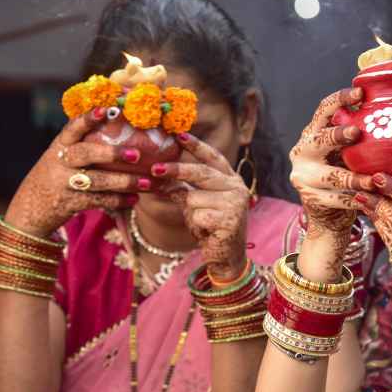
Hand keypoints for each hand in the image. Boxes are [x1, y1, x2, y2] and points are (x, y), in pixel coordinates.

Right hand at [5, 108, 151, 236]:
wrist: (30, 209)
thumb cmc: (56, 176)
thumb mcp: (62, 155)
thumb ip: (83, 142)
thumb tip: (115, 118)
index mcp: (60, 145)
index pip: (73, 127)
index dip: (89, 118)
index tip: (107, 109)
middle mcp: (60, 161)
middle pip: (85, 153)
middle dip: (111, 153)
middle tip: (137, 154)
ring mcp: (64, 182)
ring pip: (97, 181)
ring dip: (124, 182)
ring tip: (147, 183)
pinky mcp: (70, 202)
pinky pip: (98, 201)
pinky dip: (118, 200)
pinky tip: (134, 199)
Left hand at [153, 133, 248, 280]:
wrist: (227, 257)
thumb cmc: (211, 227)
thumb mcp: (197, 204)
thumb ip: (186, 188)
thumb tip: (160, 173)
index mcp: (232, 180)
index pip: (213, 157)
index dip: (196, 145)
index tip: (178, 134)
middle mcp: (237, 188)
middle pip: (201, 172)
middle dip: (176, 170)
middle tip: (154, 169)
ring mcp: (235, 204)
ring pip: (194, 198)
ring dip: (190, 212)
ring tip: (202, 222)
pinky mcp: (230, 220)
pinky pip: (197, 215)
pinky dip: (195, 225)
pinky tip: (207, 233)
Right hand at [289, 88, 374, 276]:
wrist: (328, 215)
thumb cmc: (346, 173)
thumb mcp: (349, 152)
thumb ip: (361, 136)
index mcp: (313, 133)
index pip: (323, 110)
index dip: (340, 99)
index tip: (360, 92)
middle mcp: (303, 151)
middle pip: (320, 139)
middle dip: (337, 135)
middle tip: (357, 133)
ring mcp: (303, 176)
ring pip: (330, 175)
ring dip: (353, 177)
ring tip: (374, 181)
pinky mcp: (311, 199)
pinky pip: (336, 199)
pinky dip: (355, 199)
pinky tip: (371, 200)